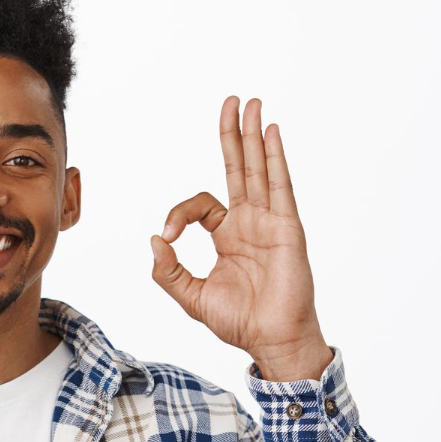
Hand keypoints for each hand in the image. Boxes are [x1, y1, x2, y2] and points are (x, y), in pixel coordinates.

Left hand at [150, 96, 331, 380]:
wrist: (271, 339)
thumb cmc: (239, 322)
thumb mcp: (190, 296)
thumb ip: (167, 271)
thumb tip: (153, 240)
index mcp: (227, 236)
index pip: (200, 205)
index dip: (178, 214)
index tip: (167, 238)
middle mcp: (250, 222)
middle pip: (239, 168)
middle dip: (233, 135)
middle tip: (231, 102)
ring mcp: (270, 222)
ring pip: (259, 169)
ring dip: (253, 136)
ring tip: (250, 103)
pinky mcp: (287, 228)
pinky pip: (280, 186)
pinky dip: (275, 158)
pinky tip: (270, 132)